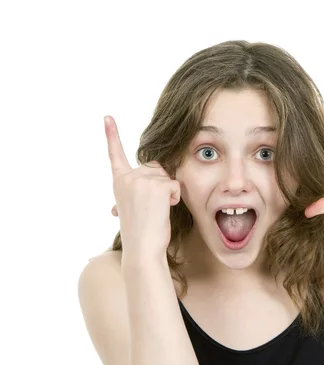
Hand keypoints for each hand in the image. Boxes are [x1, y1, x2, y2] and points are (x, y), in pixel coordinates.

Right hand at [104, 116, 180, 258]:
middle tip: (151, 207)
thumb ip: (140, 185)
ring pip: (166, 176)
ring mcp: (141, 180)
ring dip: (168, 192)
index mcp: (119, 181)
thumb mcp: (136, 203)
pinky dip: (174, 198)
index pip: (115, 154)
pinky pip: (175, 185)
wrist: (142, 248)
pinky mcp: (156, 185)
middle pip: (155, 167)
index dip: (112, 135)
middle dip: (160, 184)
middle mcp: (127, 177)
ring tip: (155, 210)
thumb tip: (155, 173)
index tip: (107, 117)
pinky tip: (162, 209)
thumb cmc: (142, 229)